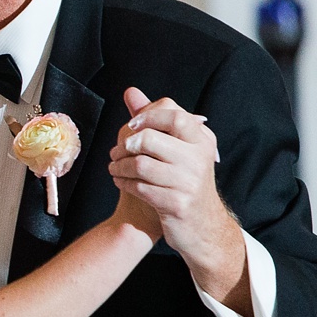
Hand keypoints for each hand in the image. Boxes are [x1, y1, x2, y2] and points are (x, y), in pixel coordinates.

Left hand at [108, 87, 250, 314]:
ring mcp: (189, 182)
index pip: (174, 116)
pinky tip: (120, 180)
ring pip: (141, 164)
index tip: (131, 126)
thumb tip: (131, 92)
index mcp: (202, 140)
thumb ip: (153, 119)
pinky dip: (124, 182)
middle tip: (117, 152)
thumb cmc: (183, 180)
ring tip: (114, 167)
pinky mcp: (177, 204)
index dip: (147, 117)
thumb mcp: (176, 148)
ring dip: (119, 166)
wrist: (201, 225)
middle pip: (151, 139)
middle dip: (126, 145)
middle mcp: (199, 158)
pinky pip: (140, 187)